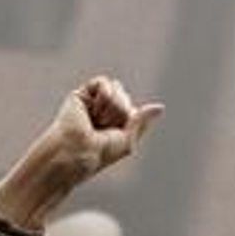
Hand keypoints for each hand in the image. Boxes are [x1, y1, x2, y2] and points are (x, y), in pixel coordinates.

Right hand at [0, 76, 162, 230]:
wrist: (74, 151)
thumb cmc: (98, 153)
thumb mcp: (127, 140)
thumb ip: (141, 121)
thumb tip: (160, 106)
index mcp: (116, 123)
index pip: (135, 110)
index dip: (129, 120)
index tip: (114, 135)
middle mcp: (105, 112)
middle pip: (126, 98)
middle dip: (120, 113)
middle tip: (103, 128)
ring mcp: (93, 102)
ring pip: (117, 89)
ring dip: (111, 108)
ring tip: (96, 121)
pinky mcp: (81, 94)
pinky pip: (104, 82)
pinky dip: (103, 96)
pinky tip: (92, 110)